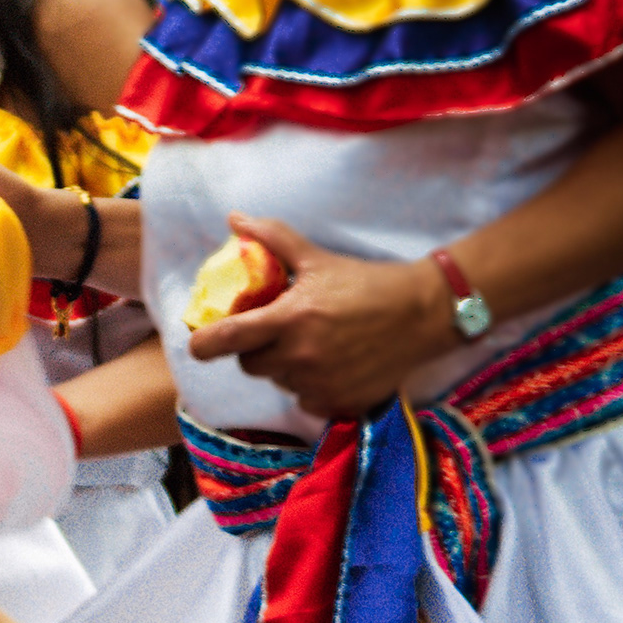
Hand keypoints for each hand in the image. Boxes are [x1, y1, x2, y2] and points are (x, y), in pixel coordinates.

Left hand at [184, 212, 459, 419]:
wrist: (423, 312)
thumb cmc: (367, 282)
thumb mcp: (317, 258)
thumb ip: (272, 239)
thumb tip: (234, 218)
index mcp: (291, 319)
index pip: (227, 340)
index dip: (204, 344)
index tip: (199, 344)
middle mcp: (301, 357)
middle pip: (250, 365)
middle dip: (254, 350)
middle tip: (275, 332)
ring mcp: (320, 384)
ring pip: (279, 382)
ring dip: (284, 367)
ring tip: (310, 344)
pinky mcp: (340, 403)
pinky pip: (305, 401)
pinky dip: (310, 387)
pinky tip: (330, 365)